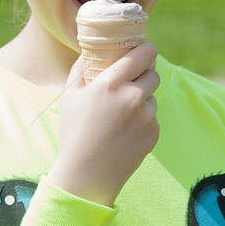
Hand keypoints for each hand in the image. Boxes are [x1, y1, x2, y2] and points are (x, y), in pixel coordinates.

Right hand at [46, 42, 159, 206]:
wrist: (86, 176)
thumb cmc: (74, 133)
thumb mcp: (70, 96)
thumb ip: (81, 68)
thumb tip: (90, 52)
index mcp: (111, 83)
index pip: (143, 54)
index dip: (147, 49)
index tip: (145, 50)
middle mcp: (133, 96)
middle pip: (153, 74)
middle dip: (145, 74)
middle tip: (133, 81)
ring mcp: (146, 116)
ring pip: (152, 97)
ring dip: (142, 99)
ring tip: (121, 114)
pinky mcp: (154, 133)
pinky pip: (152, 117)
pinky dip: (142, 120)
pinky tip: (124, 132)